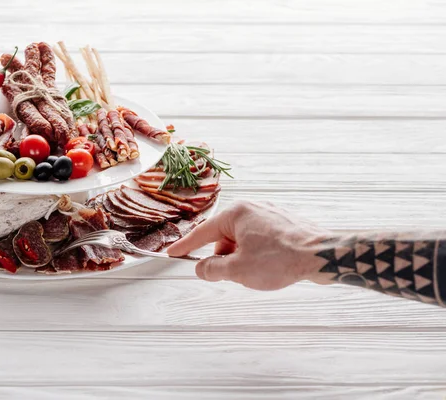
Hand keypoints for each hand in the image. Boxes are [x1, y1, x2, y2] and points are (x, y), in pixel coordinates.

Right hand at [167, 202, 330, 289]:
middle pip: (223, 236)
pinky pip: (259, 239)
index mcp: (235, 213)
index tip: (171, 253)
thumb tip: (201, 268)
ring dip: (242, 257)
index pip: (202, 232)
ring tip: (258, 271)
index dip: (185, 246)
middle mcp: (251, 207)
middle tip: (234, 274)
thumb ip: (212, 269)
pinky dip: (257, 253)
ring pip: (242, 239)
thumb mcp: (238, 269)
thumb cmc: (281, 259)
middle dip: (225, 257)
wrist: (323, 255)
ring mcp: (269, 213)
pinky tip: (270, 266)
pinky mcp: (283, 222)